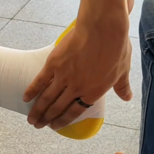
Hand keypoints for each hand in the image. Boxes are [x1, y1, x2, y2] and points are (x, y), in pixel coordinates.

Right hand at [24, 0, 135, 129]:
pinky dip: (32, 90)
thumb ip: (122, 87)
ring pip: (47, 98)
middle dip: (47, 119)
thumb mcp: (123, 70)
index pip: (75, 112)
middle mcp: (76, 88)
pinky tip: (26, 99)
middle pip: (58, 108)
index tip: (55, 126)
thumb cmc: (116, 47)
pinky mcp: (54, 63)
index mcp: (94, 92)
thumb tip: (127, 97)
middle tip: (39, 125)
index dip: (63, 120)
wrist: (103, 27)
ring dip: (38, 110)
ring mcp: (63, 76)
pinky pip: (40, 80)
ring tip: (31, 119)